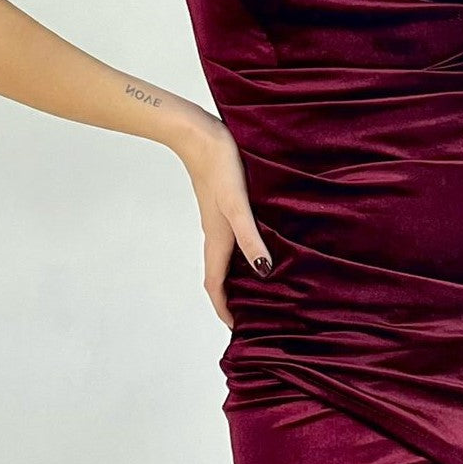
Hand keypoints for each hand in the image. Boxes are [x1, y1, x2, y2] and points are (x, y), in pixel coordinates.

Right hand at [178, 113, 272, 329]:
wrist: (199, 134)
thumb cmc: (219, 167)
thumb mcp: (238, 205)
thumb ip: (250, 237)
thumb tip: (263, 271)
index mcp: (217, 239)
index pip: (215, 285)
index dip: (224, 309)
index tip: (237, 328)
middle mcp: (216, 233)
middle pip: (220, 275)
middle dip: (233, 297)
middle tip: (254, 312)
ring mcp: (219, 218)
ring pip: (227, 256)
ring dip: (238, 274)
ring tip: (260, 285)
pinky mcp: (224, 203)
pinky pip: (233, 236)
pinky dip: (245, 249)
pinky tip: (262, 240)